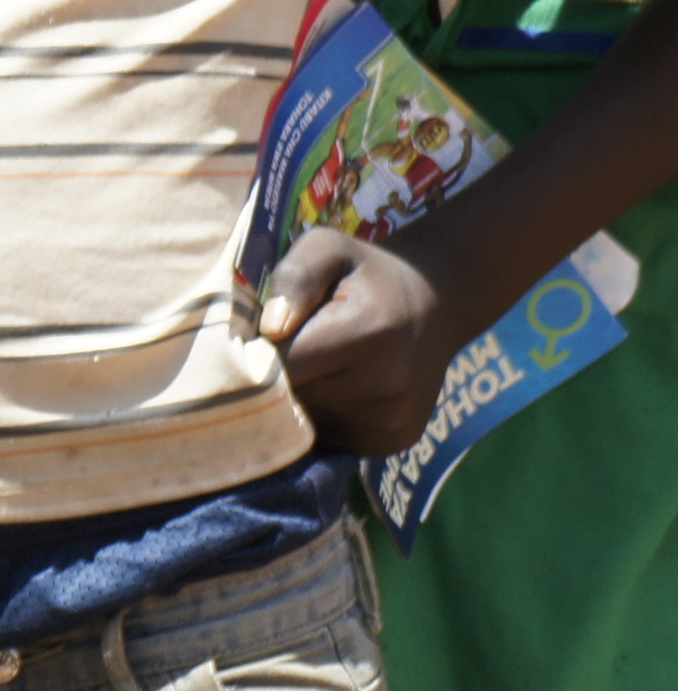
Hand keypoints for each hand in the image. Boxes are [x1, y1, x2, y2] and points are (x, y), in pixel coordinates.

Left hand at [259, 228, 458, 458]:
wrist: (433, 304)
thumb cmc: (365, 273)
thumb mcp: (327, 249)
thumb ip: (294, 278)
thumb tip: (271, 329)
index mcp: (370, 331)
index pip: (283, 362)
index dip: (258, 350)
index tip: (258, 333)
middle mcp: (388, 384)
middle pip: (293, 398)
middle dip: (277, 376)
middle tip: (291, 346)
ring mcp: (394, 419)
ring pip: (307, 422)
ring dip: (300, 399)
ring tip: (320, 363)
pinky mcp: (393, 441)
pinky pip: (331, 437)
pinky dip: (323, 417)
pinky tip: (338, 386)